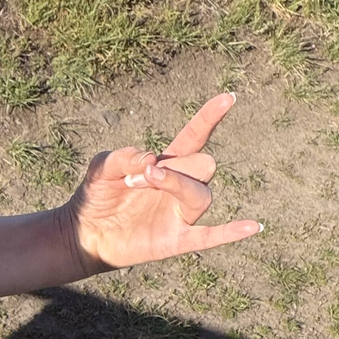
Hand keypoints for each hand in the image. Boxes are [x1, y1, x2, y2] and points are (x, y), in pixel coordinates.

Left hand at [68, 93, 263, 274]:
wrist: (83, 233)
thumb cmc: (96, 195)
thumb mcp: (101, 166)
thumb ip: (124, 156)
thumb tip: (152, 161)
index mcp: (166, 163)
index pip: (195, 137)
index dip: (210, 118)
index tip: (229, 98)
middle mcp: (179, 187)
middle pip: (204, 164)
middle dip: (174, 165)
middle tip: (137, 176)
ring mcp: (181, 214)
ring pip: (203, 193)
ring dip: (173, 183)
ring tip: (139, 183)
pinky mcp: (176, 240)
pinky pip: (211, 236)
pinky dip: (232, 232)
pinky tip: (254, 225)